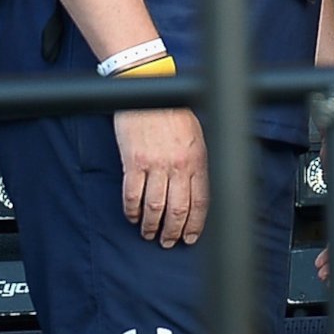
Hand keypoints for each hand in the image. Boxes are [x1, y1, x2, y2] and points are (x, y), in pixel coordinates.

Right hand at [116, 107, 207, 246]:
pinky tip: (132, 217)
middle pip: (178, 209)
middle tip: (168, 242)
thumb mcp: (196, 137)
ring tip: (149, 234)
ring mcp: (155, 165)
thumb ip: (197, 163)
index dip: (195, 224)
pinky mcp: (133, 162)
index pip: (201, 201)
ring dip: (151, 225)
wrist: (148, 90)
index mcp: (198, 160)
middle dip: (173, 232)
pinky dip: (131, 210)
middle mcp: (179, 165)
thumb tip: (197, 190)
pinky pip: (132, 194)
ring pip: (155, 207)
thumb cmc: (174, 112)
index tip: (190, 237)